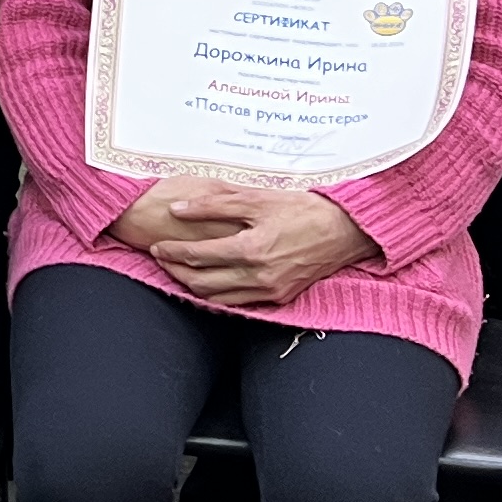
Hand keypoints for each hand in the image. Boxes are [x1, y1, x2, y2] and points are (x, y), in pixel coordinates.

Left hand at [114, 180, 375, 306]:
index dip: (172, 252)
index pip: (198, 255)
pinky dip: (219, 297)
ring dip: (194, 288)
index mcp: (251, 249)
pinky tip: (210, 285)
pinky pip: (239, 303)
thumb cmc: (302, 209)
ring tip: (180, 273)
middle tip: (161, 260)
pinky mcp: (280, 298)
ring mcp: (270, 291)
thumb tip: (178, 209)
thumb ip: (214, 204)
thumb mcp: (257, 198)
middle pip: (202, 283)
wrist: (345, 230)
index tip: (156, 246)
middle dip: (176, 273)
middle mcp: (259, 276)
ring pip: (219, 299)